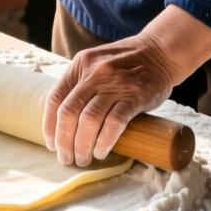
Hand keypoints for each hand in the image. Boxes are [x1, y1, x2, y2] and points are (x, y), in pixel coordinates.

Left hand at [42, 32, 175, 167]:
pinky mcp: (135, 96)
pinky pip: (114, 123)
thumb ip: (82, 83)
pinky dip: (104, 141)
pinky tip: (100, 151)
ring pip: (89, 120)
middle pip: (69, 112)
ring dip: (82, 145)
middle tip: (67, 158)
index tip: (52, 145)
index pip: (55, 98)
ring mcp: (115, 84)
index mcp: (81, 64)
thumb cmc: (126, 63)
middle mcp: (94, 72)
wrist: (160, 52)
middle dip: (64, 141)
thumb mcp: (97, 63)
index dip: (49, 126)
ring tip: (83, 159)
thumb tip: (64, 120)